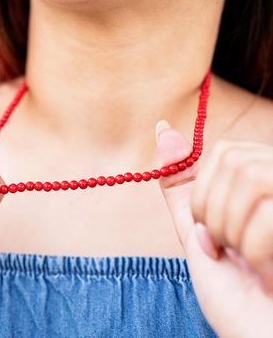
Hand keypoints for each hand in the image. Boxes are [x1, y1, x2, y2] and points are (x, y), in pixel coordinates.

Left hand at [155, 120, 272, 337]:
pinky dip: (253, 248)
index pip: (225, 153)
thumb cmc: (235, 294)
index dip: (205, 196)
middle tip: (230, 251)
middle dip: (215, 214)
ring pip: (251, 179)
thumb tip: (164, 130)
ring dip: (233, 231)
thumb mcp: (198, 233)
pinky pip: (269, 210)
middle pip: (235, 162)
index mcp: (266, 185)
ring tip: (249, 262)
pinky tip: (266, 273)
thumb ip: (183, 187)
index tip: (213, 234)